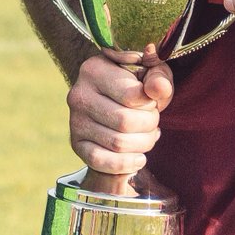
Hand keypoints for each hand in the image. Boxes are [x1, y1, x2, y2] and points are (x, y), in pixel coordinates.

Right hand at [68, 53, 173, 181]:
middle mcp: (80, 94)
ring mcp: (75, 121)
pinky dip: (126, 164)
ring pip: (117, 144)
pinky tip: (139, 158)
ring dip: (143, 144)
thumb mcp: (150, 73)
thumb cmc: (135, 83)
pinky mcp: (77, 143)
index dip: (151, 103)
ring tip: (148, 135)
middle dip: (149, 125)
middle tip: (153, 121)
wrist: (112, 98)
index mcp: (95, 69)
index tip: (152, 102)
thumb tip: (159, 88)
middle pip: (125, 122)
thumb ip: (159, 78)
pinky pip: (101, 162)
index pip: (132, 95)